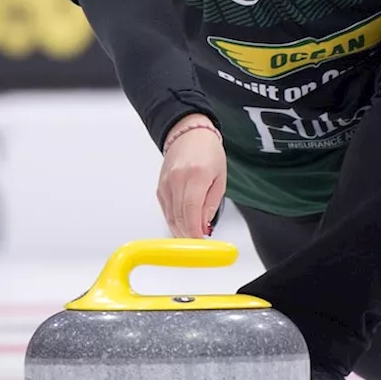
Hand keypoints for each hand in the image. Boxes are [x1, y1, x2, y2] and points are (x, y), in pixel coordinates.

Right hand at [157, 114, 226, 237]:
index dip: (194, 231)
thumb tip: (204, 226)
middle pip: (179, 216)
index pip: (191, 210)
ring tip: (193, 238)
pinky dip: (174, 221)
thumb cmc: (208, 152)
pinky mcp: (160, 187)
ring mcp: (166, 183)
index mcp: (196, 175)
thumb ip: (211, 204)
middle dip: (189, 235)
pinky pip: (165, 211)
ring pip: (170, 216)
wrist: (189, 134)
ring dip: (181, 231)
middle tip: (199, 245)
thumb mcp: (220, 178)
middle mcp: (177, 179)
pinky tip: (183, 227)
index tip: (201, 243)